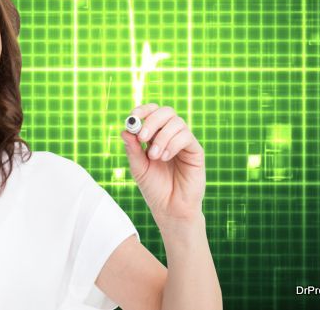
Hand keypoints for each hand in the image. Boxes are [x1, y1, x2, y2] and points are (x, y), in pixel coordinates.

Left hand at [120, 103, 205, 223]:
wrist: (170, 208)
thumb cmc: (154, 188)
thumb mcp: (138, 167)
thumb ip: (132, 149)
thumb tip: (124, 130)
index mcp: (155, 136)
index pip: (151, 112)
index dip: (142, 110)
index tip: (132, 118)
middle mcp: (170, 135)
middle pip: (166, 112)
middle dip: (152, 121)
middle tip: (143, 138)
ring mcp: (183, 142)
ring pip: (176, 122)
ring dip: (162, 137)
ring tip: (154, 156)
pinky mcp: (195, 151)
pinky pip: (186, 136)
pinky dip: (172, 144)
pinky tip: (164, 158)